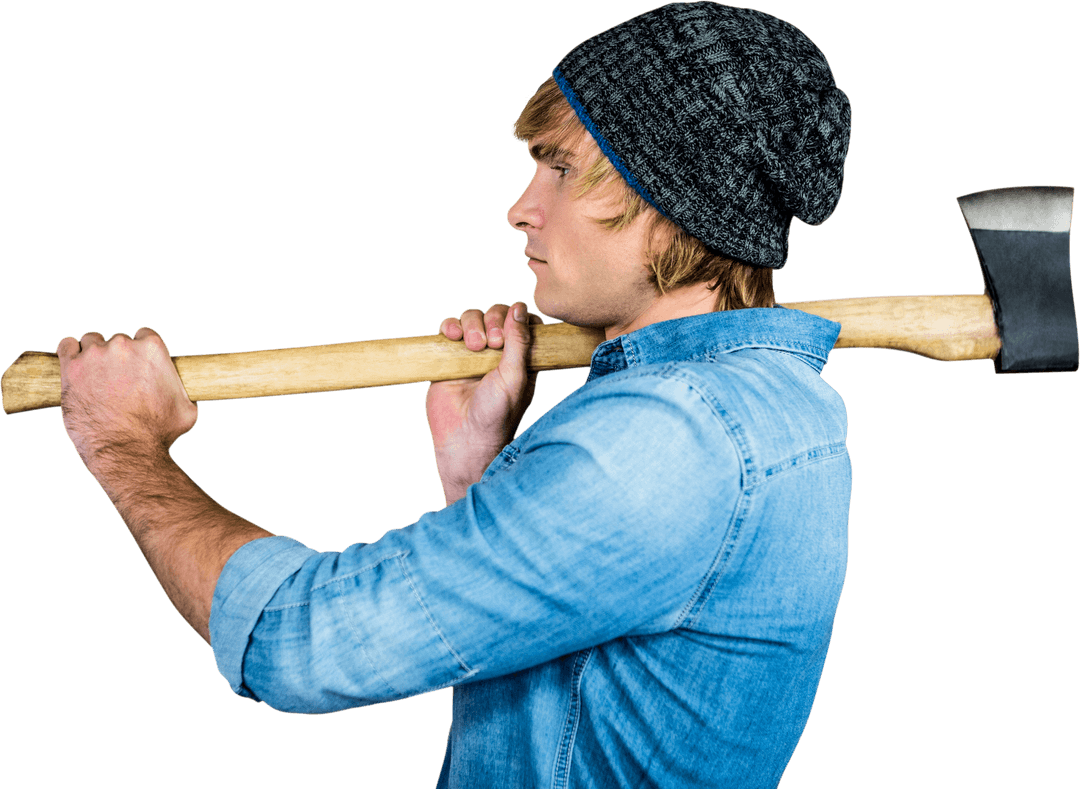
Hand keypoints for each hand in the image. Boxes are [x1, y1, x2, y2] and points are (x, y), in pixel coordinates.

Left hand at [56, 327, 198, 471]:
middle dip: (118, 357)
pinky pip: (67, 346)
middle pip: (118, 340)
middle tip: (118, 380)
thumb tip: (184, 391)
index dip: (141, 351)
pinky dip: (70, 352)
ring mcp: (95, 355)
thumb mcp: (187, 408)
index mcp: (153, 348)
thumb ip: (182, 389)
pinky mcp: (71, 368)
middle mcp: (123, 346)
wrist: (128, 451)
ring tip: (96, 377)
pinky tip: (75, 366)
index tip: (137, 365)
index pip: (144, 335)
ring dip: (93, 355)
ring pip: (91, 342)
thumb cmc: (160, 434)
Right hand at [425, 302, 543, 504]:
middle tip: (491, 344)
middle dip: (493, 320)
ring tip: (472, 345)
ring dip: (471, 323)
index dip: (517, 318)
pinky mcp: (448, 358)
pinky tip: (453, 337)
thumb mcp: (515, 377)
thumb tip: (521, 308)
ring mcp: (471, 354)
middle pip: (495, 314)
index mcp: (520, 357)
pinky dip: (450, 326)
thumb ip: (519, 341)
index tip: (511, 332)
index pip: (522, 321)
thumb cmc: (497, 415)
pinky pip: (448, 329)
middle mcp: (497, 353)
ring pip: (471, 318)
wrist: (464, 440)